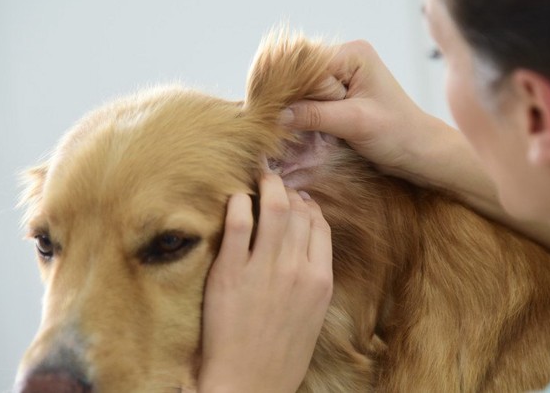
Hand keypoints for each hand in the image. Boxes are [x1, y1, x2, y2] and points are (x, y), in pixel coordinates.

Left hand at [198, 174, 332, 392]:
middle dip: (287, 190)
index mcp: (319, 279)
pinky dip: (239, 204)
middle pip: (298, 211)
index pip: (319, 224)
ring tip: (260, 178)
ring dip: (268, 186)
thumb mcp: (312, 314)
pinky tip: (236, 199)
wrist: (250, 383)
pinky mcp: (230, 273)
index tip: (297, 199)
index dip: (307, 205)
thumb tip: (306, 244)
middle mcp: (296, 269)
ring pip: (274, 208)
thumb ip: (312, 276)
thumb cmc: (282, 352)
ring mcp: (263, 269)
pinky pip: (238, 225)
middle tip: (275, 182)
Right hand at [283, 40, 447, 180]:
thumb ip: (315, 116)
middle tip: (273, 124)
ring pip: (299, 88)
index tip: (268, 112)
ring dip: (293, 109)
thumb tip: (276, 115)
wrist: (419, 151)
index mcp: (353, 54)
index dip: (286, 88)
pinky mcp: (336, 94)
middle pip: (298, 74)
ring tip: (282, 129)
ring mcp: (339, 76)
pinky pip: (307, 100)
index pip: (305, 64)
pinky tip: (293, 129)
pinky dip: (300, 115)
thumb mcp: (355, 123)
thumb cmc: (398, 134)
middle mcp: (344, 58)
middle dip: (287, 99)